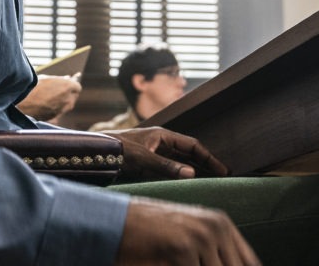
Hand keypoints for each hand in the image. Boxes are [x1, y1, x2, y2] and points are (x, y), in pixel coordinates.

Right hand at [16, 74, 81, 121]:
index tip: (67, 83)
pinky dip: (55, 108)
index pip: (77, 86)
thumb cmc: (33, 88)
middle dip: (68, 93)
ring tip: (49, 97)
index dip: (71, 85)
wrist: (22, 103)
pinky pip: (59, 111)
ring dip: (61, 101)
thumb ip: (60, 80)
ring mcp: (62, 110)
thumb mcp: (47, 78)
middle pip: (73, 96)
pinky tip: (45, 103)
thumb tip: (67, 79)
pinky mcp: (56, 117)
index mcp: (68, 87)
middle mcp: (68, 99)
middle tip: (57, 89)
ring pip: (66, 105)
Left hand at [107, 126, 228, 181]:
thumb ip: (166, 166)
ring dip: (195, 170)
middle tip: (223, 177)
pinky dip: (182, 175)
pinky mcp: (148, 163)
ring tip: (211, 182)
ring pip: (181, 161)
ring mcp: (155, 152)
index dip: (208, 157)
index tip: (223, 170)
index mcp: (163, 135)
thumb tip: (192, 173)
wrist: (95, 152)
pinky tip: (188, 184)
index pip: (192, 145)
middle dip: (206, 164)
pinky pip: (171, 168)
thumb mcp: (142, 158)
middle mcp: (161, 143)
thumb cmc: (117, 150)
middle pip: (189, 153)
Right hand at [116, 196, 259, 265]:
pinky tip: (168, 263)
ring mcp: (202, 236)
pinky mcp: (184, 248)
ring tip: (180, 260)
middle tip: (194, 264)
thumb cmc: (150, 236)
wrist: (115, 223)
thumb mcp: (189, 240)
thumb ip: (215, 255)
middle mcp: (217, 226)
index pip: (251, 264)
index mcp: (222, 224)